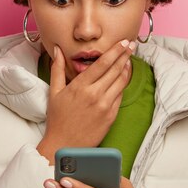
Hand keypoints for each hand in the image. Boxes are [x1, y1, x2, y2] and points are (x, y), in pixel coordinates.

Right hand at [37, 39, 135, 163]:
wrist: (65, 145)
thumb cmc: (58, 119)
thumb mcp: (55, 91)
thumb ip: (57, 68)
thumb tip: (58, 49)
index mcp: (80, 86)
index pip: (102, 63)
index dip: (115, 50)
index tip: (123, 42)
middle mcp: (95, 94)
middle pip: (115, 70)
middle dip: (125, 55)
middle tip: (131, 45)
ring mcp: (105, 106)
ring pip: (121, 82)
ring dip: (127, 68)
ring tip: (129, 59)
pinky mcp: (111, 116)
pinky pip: (120, 96)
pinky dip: (123, 85)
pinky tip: (124, 78)